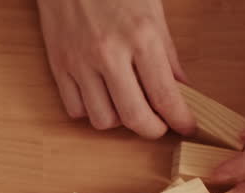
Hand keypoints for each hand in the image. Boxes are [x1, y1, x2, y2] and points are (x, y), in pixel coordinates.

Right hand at [36, 0, 194, 137]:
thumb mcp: (152, 11)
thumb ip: (167, 54)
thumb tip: (180, 88)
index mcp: (141, 37)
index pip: (165, 95)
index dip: (180, 120)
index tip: (185, 127)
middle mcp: (110, 54)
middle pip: (134, 117)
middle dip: (152, 130)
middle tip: (159, 126)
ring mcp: (80, 62)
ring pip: (102, 120)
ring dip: (118, 119)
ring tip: (125, 104)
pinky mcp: (58, 66)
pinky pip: (75, 109)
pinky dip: (90, 110)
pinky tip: (99, 95)